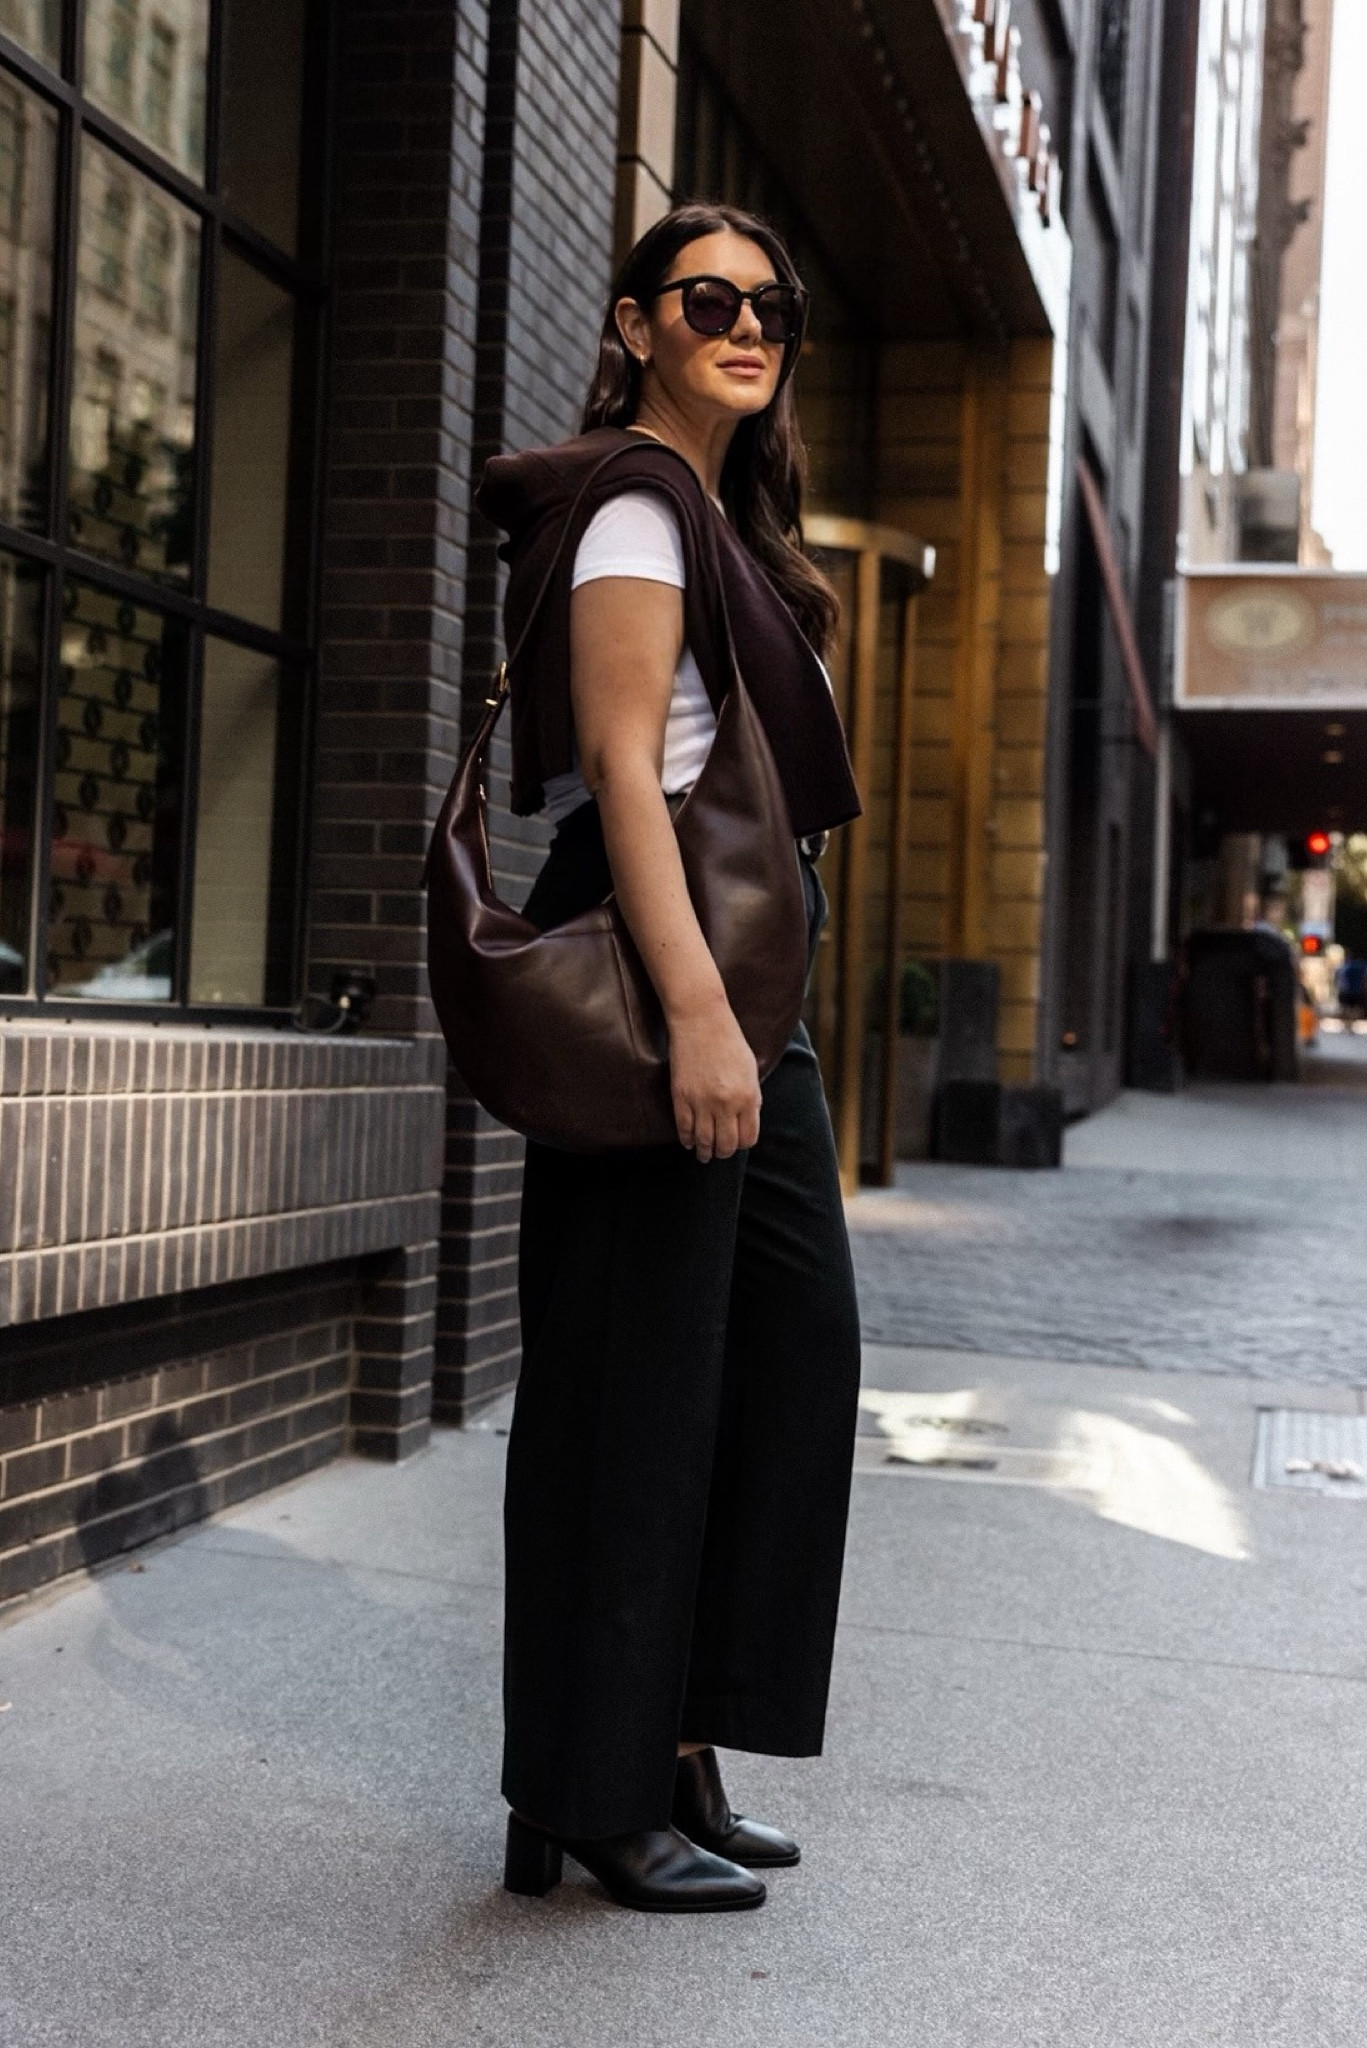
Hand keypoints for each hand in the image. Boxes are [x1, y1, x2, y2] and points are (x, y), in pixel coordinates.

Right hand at [667, 1001, 760, 1161]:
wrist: (701, 1021)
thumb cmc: (729, 1041)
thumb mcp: (750, 1070)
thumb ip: (751, 1098)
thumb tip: (747, 1121)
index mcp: (747, 1097)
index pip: (747, 1137)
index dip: (742, 1143)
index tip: (736, 1142)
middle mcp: (726, 1104)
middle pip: (726, 1144)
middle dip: (723, 1152)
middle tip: (719, 1153)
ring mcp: (702, 1102)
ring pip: (704, 1141)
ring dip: (704, 1151)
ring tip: (703, 1154)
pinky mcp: (681, 1097)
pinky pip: (683, 1128)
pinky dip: (686, 1139)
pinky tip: (689, 1141)